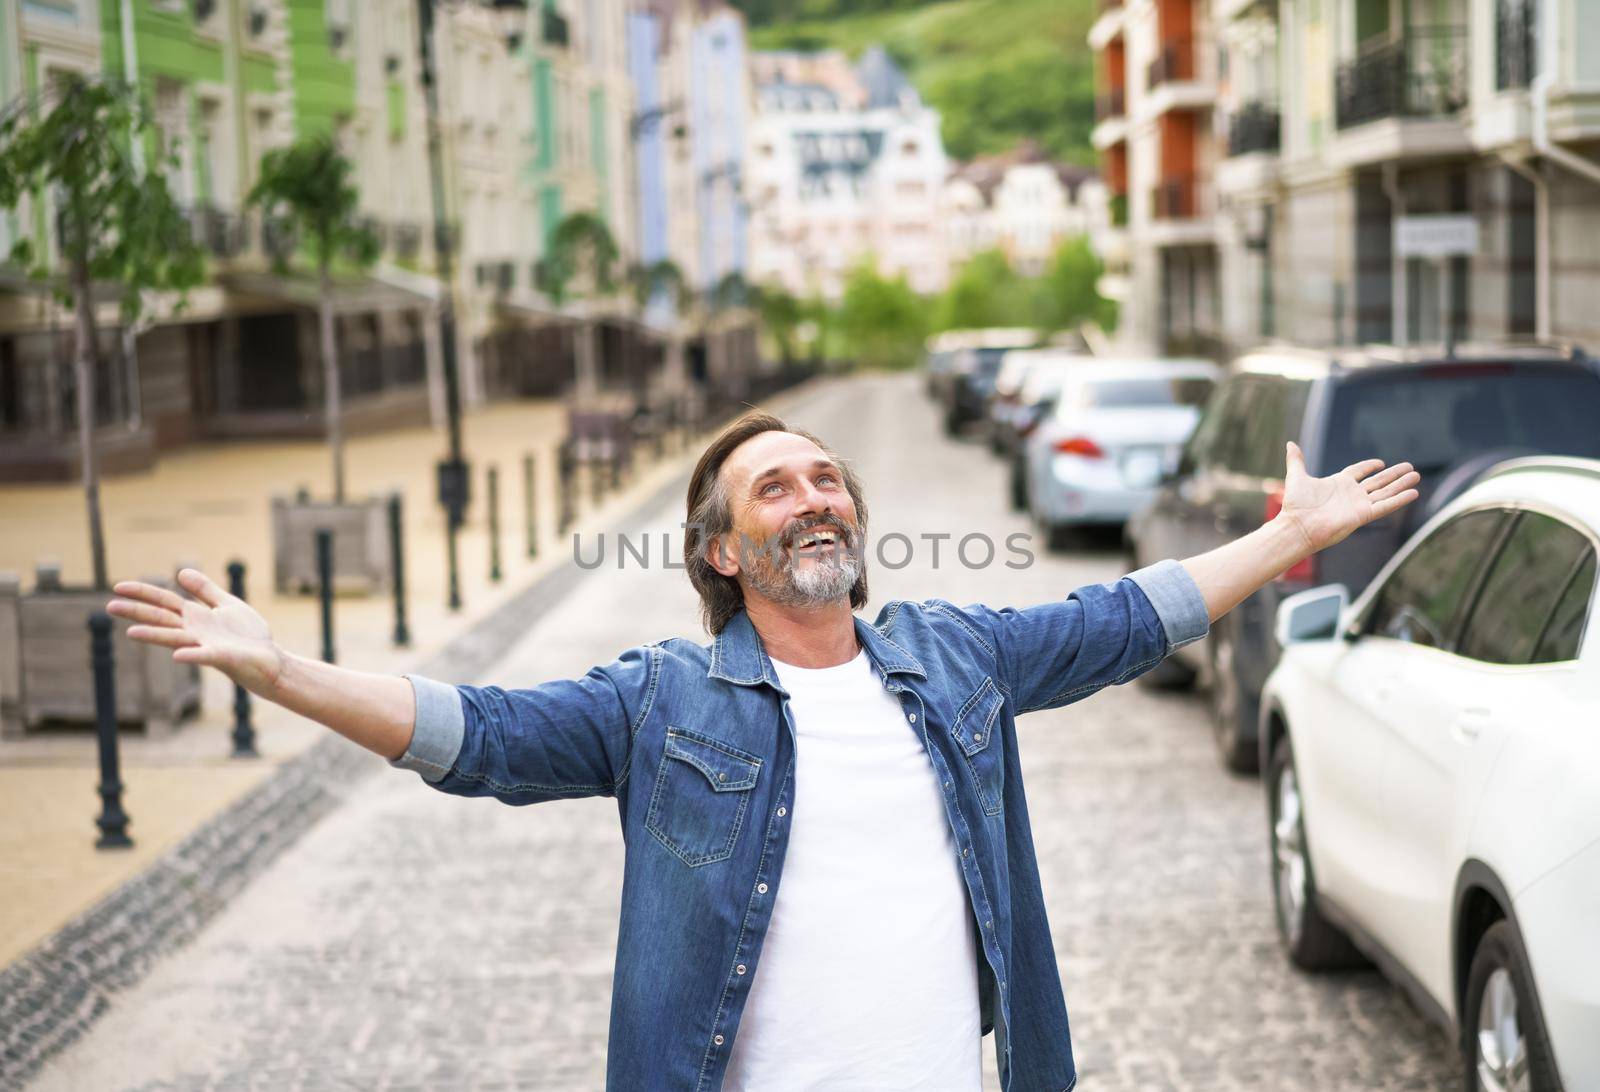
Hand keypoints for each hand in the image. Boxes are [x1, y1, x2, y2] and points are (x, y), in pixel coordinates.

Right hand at [107, 568, 286, 696]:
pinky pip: (205, 656)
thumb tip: (179, 572)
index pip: (164, 602)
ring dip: (155, 635)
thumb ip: (205, 590)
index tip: (118, 586)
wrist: (270, 660)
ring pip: (176, 638)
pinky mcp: (223, 657)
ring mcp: (207, 645)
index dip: (143, 593)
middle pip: (162, 618)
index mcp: (196, 617)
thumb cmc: (247, 636)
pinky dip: (193, 655)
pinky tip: (178, 656)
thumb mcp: (226, 605)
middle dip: (138, 612)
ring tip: (131, 633)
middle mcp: (195, 632)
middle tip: (109, 606)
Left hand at [1278, 441, 1420, 553]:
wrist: (1297, 526)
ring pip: (1385, 492)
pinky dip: (1399, 499)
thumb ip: (1296, 460)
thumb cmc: (1296, 505)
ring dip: (1401, 484)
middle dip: (1393, 475)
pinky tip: (1413, 492)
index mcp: (1338, 483)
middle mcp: (1350, 494)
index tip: (1380, 462)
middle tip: (1410, 467)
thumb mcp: (1297, 477)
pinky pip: (1385, 506)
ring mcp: (1358, 505)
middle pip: (1377, 482)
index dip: (1368, 466)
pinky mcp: (1363, 515)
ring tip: (1416, 475)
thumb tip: (1290, 444)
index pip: (1357, 472)